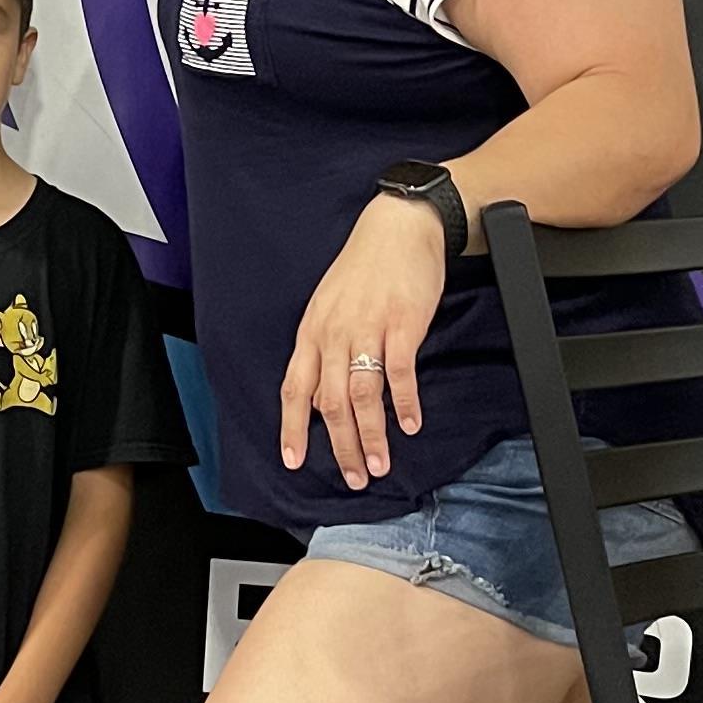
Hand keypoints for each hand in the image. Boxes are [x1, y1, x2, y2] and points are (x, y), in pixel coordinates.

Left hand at [279, 190, 448, 489]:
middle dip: (340, 447)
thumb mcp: (330, 306)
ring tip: (380, 464)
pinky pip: (401, 373)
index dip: (292, 428)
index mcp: (312, 331)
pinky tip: (410, 424)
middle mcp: (334, 333)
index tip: (293, 461)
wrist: (399, 226)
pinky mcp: (403, 323)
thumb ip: (324, 352)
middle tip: (355, 476)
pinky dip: (404, 403)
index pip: (295, 388)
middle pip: (330, 403)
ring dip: (372, 436)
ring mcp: (368, 328)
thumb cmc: (365, 267)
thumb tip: (323, 400)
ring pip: (363, 395)